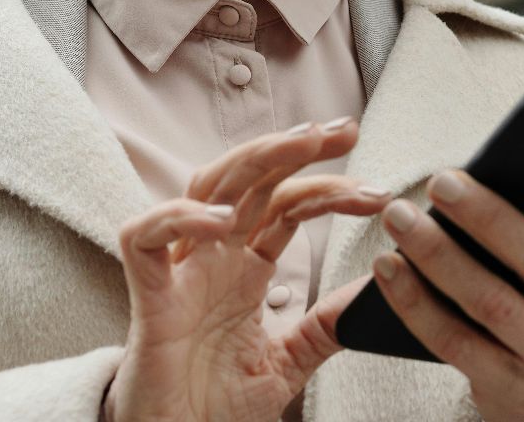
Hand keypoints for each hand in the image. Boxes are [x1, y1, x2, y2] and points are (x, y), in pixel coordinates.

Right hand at [104, 118, 390, 421]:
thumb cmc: (213, 408)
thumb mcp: (286, 364)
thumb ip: (323, 327)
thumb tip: (374, 295)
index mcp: (244, 270)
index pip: (286, 207)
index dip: (330, 189)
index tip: (379, 191)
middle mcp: (212, 260)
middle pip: (249, 180)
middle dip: (296, 148)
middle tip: (344, 129)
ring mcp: (179, 274)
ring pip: (204, 188)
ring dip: (253, 160)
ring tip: (301, 145)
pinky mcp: (147, 299)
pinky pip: (145, 239)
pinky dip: (181, 218)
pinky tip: (225, 219)